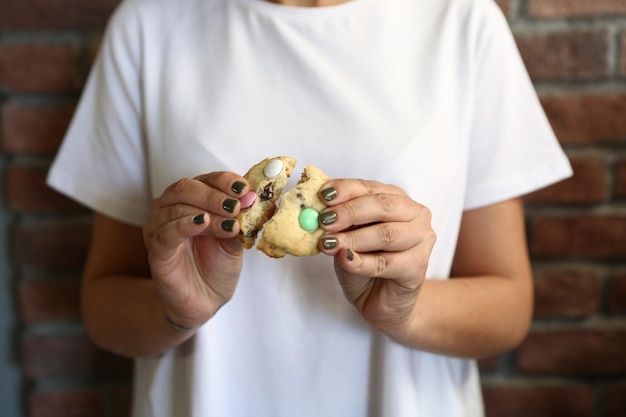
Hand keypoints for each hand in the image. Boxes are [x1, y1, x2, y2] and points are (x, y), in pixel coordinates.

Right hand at [143, 172, 251, 330]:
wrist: (205, 300)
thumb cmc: (217, 265)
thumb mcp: (236, 239)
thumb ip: (241, 219)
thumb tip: (253, 199)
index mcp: (192, 200)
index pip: (205, 179)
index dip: (225, 181)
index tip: (244, 188)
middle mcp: (171, 208)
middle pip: (186, 188)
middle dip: (214, 195)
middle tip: (236, 205)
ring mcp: (160, 228)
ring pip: (177, 208)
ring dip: (207, 212)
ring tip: (230, 224)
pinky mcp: (156, 250)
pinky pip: (167, 232)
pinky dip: (185, 225)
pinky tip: (202, 224)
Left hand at [318, 179, 435, 337]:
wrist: (382, 301)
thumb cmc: (365, 263)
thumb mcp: (347, 237)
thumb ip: (339, 223)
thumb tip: (318, 213)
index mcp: (396, 199)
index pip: (370, 187)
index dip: (345, 189)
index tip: (323, 196)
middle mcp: (415, 214)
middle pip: (383, 206)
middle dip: (350, 212)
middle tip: (325, 220)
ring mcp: (421, 240)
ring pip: (386, 234)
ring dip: (353, 238)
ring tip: (329, 244)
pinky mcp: (418, 267)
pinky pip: (386, 263)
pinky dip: (361, 262)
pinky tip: (345, 260)